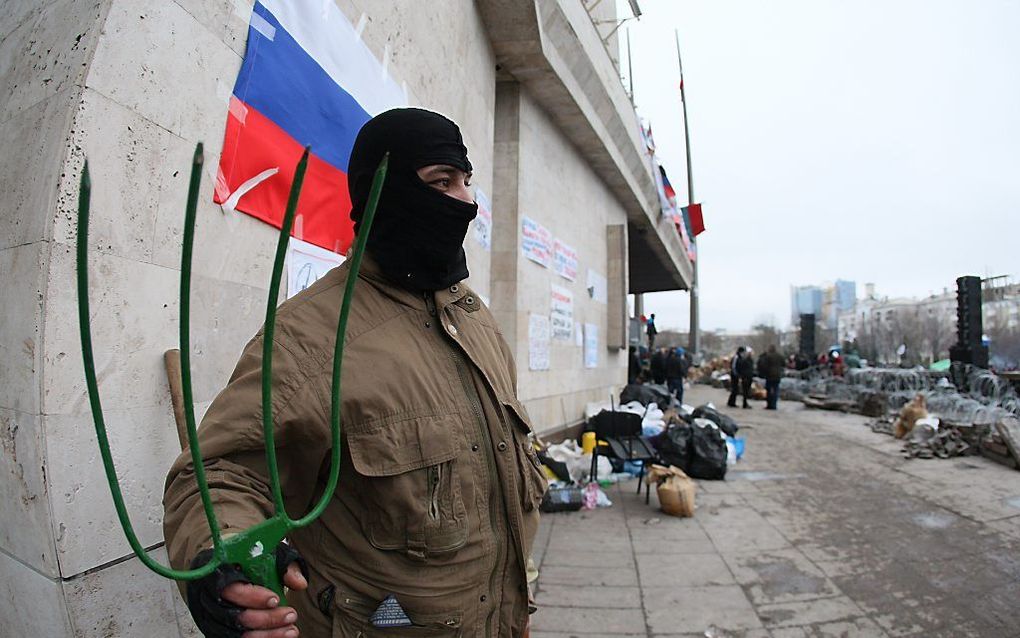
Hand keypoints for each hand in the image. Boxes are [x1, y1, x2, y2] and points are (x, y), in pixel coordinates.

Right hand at [186, 544, 309, 637]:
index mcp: (217, 572)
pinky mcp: (216, 629)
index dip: (253, 597)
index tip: (275, 599)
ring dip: (266, 634)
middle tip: (291, 615)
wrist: (229, 566)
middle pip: (235, 616)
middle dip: (267, 619)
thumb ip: (283, 566)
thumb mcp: (267, 554)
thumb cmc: (248, 559)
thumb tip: (300, 583)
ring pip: (236, 633)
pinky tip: (279, 636)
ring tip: (290, 629)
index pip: (231, 589)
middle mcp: (207, 597)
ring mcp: (209, 617)